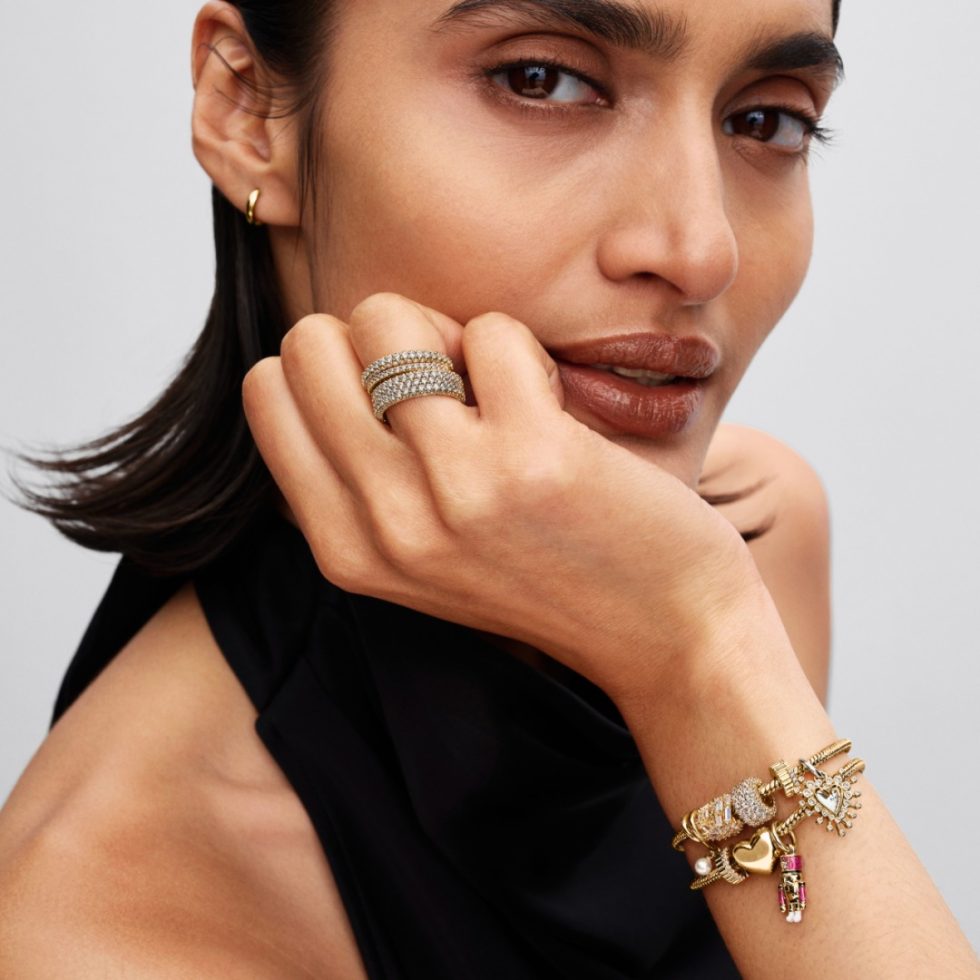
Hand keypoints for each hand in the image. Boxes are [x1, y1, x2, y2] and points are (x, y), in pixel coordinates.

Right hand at [242, 292, 764, 701]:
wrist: (663, 631)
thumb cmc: (545, 577)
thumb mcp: (424, 554)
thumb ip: (361, 477)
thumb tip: (336, 349)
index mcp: (344, 549)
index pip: (267, 389)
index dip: (332, 364)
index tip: (396, 395)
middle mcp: (383, 524)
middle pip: (309, 342)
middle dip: (378, 337)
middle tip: (446, 381)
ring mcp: (454, 491)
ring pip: (388, 320)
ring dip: (450, 336)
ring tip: (498, 392)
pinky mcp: (531, 457)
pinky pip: (491, 332)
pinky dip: (521, 350)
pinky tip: (550, 405)